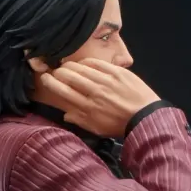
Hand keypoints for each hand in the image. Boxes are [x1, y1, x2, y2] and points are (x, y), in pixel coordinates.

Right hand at [38, 57, 160, 139]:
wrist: (145, 117)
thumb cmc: (119, 125)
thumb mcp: (97, 129)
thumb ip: (80, 120)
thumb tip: (65, 114)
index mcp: (88, 108)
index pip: (63, 91)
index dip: (51, 83)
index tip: (45, 78)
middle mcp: (94, 92)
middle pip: (69, 77)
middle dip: (58, 72)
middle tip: (55, 71)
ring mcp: (105, 80)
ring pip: (81, 68)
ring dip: (70, 66)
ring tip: (66, 67)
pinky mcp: (116, 72)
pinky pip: (96, 63)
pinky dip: (86, 62)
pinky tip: (83, 63)